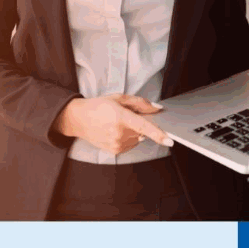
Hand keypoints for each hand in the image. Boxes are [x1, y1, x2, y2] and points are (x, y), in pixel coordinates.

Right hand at [54, 94, 173, 154]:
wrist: (78, 119)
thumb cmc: (98, 106)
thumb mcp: (119, 98)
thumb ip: (141, 103)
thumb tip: (157, 108)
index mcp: (121, 117)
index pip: (144, 127)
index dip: (158, 134)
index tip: (169, 140)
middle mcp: (119, 133)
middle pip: (142, 131)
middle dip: (140, 123)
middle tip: (126, 115)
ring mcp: (116, 144)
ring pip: (138, 138)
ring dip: (134, 131)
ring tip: (118, 123)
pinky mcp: (115, 151)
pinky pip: (131, 144)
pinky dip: (128, 137)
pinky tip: (116, 130)